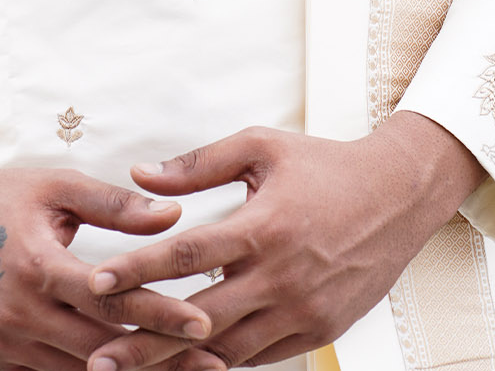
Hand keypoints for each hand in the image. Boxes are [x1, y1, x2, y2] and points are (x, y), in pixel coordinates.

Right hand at [0, 142, 223, 370]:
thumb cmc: (4, 199)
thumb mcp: (58, 187)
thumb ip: (115, 204)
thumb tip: (173, 213)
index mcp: (37, 265)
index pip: (108, 298)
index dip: (158, 313)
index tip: (203, 321)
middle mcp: (20, 313)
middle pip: (102, 347)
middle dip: (161, 357)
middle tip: (214, 360)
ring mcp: (7, 344)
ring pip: (81, 370)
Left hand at [83, 115, 485, 370]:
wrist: (399, 196)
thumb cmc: (324, 165)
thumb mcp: (262, 146)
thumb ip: (198, 164)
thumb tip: (140, 176)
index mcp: (265, 226)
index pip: (189, 255)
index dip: (139, 270)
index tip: (95, 282)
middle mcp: (283, 276)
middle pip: (200, 320)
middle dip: (144, 343)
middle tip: (97, 359)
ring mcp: (303, 312)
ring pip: (228, 352)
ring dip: (178, 365)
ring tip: (131, 370)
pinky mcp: (318, 333)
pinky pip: (259, 358)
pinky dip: (221, 364)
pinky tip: (186, 368)